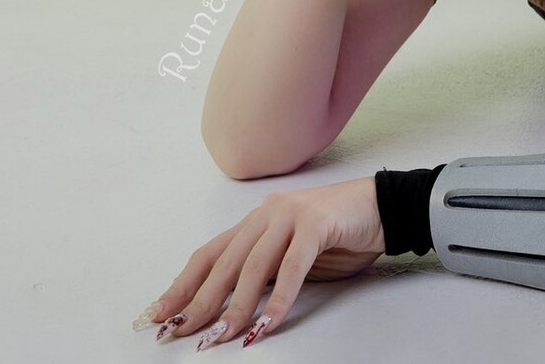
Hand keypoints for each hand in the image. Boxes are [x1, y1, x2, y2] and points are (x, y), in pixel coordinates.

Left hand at [135, 176, 386, 348]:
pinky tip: (266, 325)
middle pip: (223, 263)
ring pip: (252, 267)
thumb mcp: (293, 257)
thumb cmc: (341, 235)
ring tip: (220, 337)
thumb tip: (231, 313)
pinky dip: (278, 300)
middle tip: (180, 333)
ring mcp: (290, 215)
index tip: (159, 316)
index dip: (181, 286)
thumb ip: (265, 275)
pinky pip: (291, 269)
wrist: (385, 207)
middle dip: (198, 302)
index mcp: (257, 220)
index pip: (209, 255)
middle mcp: (267, 213)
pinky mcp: (316, 224)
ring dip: (234, 307)